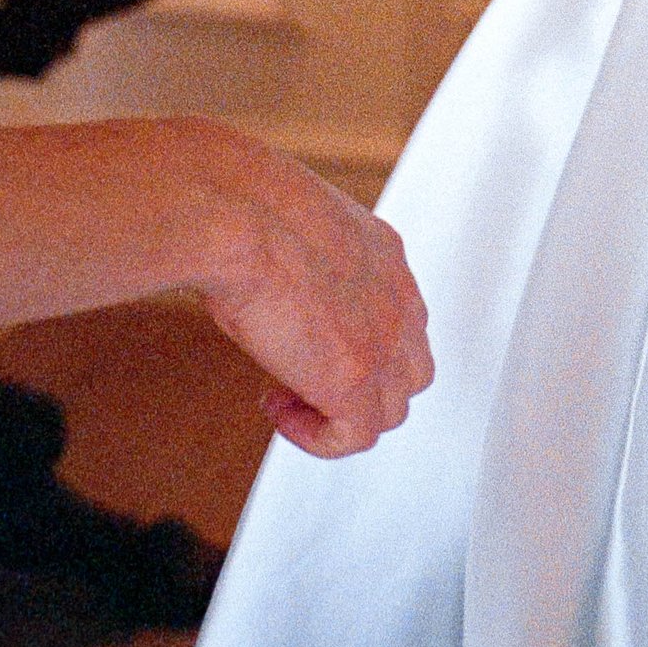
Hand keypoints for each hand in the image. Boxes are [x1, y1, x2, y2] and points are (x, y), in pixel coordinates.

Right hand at [188, 123, 434, 457]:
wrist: (239, 214)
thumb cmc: (245, 208)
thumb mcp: (293, 227)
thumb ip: (306, 260)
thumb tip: (276, 280)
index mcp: (384, 255)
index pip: (401, 320)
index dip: (359, 344)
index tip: (309, 341)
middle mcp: (396, 298)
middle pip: (408, 370)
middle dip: (361, 386)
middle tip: (302, 376)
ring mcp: (383, 341)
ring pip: (390, 409)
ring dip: (338, 413)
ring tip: (284, 394)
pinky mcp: (355, 380)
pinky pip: (355, 437)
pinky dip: (316, 437)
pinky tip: (277, 408)